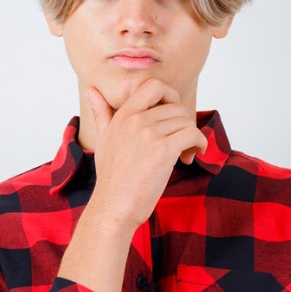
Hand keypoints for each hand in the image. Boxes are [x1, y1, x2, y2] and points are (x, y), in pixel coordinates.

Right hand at [86, 79, 206, 229]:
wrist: (114, 207)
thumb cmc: (111, 177)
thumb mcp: (104, 139)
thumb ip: (102, 113)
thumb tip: (91, 90)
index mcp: (123, 115)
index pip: (154, 85)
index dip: (170, 96)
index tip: (172, 115)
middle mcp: (135, 120)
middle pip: (176, 106)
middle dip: (184, 123)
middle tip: (180, 143)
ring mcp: (149, 134)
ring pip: (186, 121)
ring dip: (192, 137)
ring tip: (184, 154)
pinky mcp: (163, 150)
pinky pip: (193, 134)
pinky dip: (199, 144)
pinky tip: (191, 156)